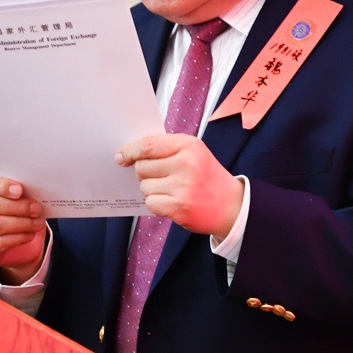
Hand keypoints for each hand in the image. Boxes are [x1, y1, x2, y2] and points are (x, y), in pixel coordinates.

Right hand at [0, 174, 46, 283]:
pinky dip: (19, 238)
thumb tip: (32, 194)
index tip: (20, 190)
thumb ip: (16, 192)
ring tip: (38, 223)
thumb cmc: (9, 209)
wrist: (6, 236)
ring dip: (22, 223)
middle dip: (19, 207)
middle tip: (37, 209)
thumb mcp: (10, 196)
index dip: (1, 185)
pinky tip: (30, 234)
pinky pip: (0, 242)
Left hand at [116, 133, 243, 237]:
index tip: (121, 156)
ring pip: (144, 186)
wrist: (232, 205)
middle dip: (145, 173)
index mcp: (189, 145)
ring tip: (172, 190)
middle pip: (142, 167)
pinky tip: (171, 202)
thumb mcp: (193, 153)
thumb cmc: (206, 176)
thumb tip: (128, 154)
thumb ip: (164, 149)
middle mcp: (186, 164)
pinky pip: (150, 203)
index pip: (148, 145)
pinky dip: (156, 204)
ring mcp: (183, 186)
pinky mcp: (180, 207)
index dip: (130, 150)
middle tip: (163, 177)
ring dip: (152, 190)